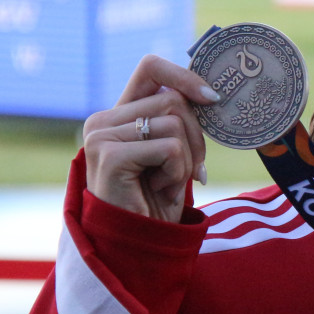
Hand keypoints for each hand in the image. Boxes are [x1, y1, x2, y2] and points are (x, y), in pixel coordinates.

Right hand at [82, 55, 220, 221]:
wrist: (136, 245)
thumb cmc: (156, 200)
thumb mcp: (172, 153)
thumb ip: (179, 121)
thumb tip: (211, 94)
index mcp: (118, 114)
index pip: (151, 67)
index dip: (185, 75)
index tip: (212, 98)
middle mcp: (103, 119)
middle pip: (174, 99)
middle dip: (196, 137)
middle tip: (190, 171)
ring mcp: (101, 135)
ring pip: (174, 123)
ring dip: (186, 159)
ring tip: (167, 183)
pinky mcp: (110, 154)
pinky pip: (169, 147)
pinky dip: (177, 172)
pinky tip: (159, 190)